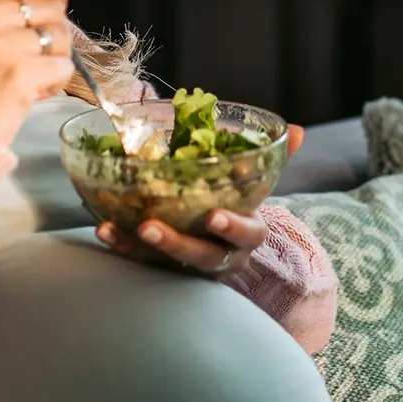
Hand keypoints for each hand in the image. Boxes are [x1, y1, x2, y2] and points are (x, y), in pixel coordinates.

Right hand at [0, 0, 75, 145]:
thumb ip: (2, 6)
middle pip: (52, 6)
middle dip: (53, 34)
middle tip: (31, 58)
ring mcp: (0, 45)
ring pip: (61, 36)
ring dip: (54, 60)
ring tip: (27, 77)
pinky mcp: (19, 74)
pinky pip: (64, 66)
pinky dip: (54, 83)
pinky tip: (29, 93)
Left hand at [94, 123, 305, 276]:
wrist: (220, 246)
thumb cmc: (234, 205)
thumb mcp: (254, 185)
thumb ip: (271, 159)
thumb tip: (299, 130)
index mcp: (247, 234)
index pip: (249, 233)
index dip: (234, 227)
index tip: (215, 217)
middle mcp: (222, 256)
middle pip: (203, 257)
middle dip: (177, 245)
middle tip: (151, 228)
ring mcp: (190, 268)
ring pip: (165, 264)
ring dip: (138, 247)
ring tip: (112, 228)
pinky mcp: (163, 271)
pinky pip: (140, 262)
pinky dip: (121, 246)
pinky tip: (103, 228)